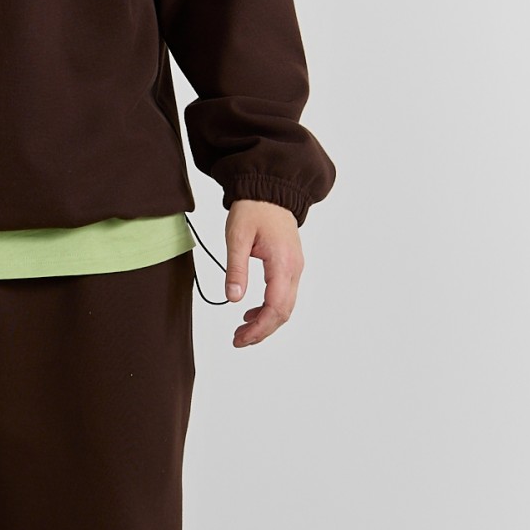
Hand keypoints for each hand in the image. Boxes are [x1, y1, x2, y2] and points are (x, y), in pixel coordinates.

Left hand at [223, 199, 302, 346]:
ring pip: (285, 306)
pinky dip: (269, 308)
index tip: (240, 338)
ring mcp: (295, 268)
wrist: (270, 190)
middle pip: (283, 312)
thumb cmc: (254, 209)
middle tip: (238, 340)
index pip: (275, 307)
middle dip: (262, 331)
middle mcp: (294, 269)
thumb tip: (233, 298)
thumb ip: (236, 269)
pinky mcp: (290, 266)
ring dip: (266, 322)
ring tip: (242, 330)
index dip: (259, 328)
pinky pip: (284, 294)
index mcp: (282, 263)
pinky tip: (251, 312)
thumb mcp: (237, 237)